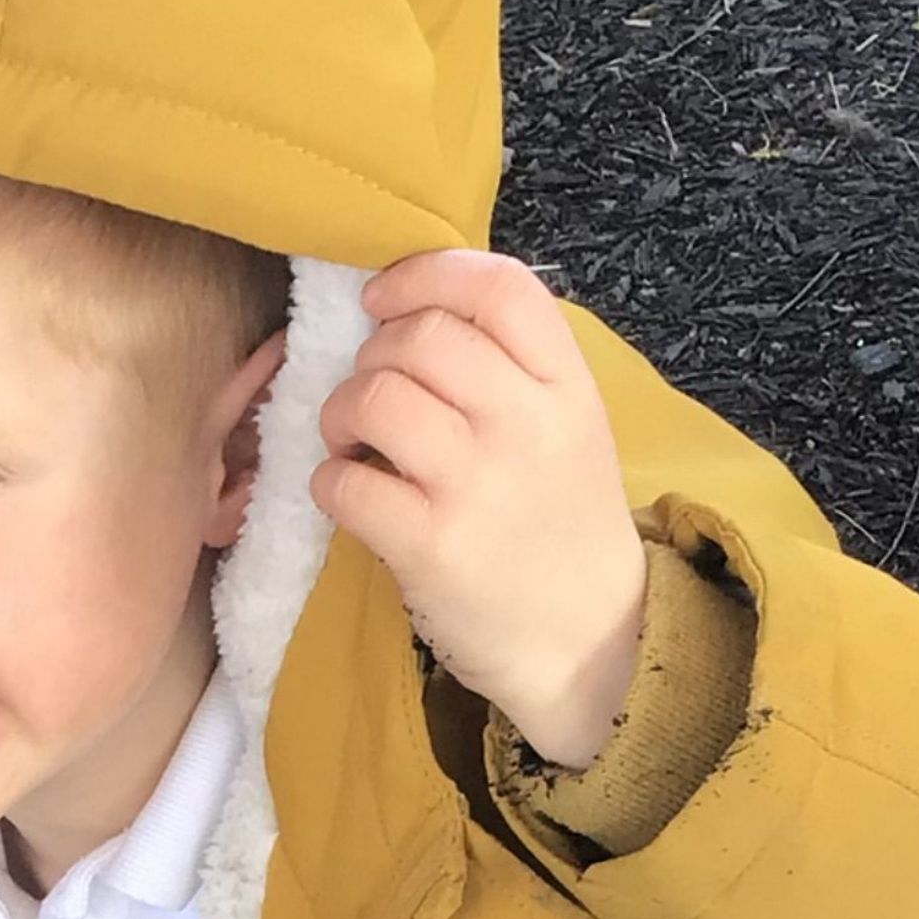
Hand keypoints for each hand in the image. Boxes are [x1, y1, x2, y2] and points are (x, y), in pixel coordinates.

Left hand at [313, 250, 648, 766]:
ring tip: (353, 442)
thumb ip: (513, 367)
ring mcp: (478, 486)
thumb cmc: (561, 526)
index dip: (426, 275)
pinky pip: (344, 482)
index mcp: (568, 387)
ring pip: (374, 397)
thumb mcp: (570, 427)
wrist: (589, 643)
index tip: (384, 299)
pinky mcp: (430, 547)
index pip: (500, 287)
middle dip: (373, 355)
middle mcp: (528, 426)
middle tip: (372, 392)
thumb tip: (412, 307)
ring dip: (340, 412)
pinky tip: (351, 494)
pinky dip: (329, 481)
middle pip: (423, 336)